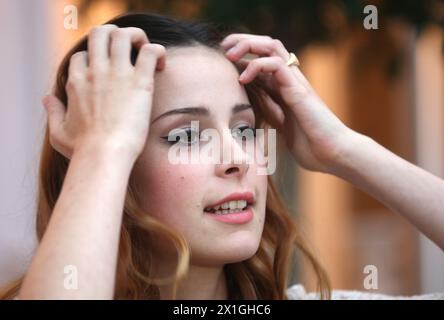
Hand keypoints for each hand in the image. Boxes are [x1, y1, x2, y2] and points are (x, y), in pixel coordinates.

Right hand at [42, 25, 165, 159]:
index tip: (107, 72)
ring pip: (123, 35)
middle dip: (112, 36)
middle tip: (126, 50)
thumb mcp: (59, 133)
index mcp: (76, 82)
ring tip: (143, 51)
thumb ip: (53, 112)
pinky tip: (161, 64)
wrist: (104, 155)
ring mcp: (117, 74)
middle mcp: (95, 72)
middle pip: (99, 33)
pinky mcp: (140, 81)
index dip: (94, 60)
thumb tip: (46, 98)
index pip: (82, 56)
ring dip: (135, 37)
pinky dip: (157, 51)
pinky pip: (150, 51)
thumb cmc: (83, 151)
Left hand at [220, 33, 357, 172]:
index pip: (261, 59)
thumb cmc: (311, 145)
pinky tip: (243, 78)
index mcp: (284, 88)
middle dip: (241, 42)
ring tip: (229, 56)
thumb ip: (269, 109)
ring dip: (247, 45)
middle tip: (222, 48)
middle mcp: (289, 80)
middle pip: (266, 45)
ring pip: (271, 46)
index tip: (220, 61)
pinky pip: (276, 64)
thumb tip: (251, 100)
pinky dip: (256, 65)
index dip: (241, 55)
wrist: (333, 155)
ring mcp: (295, 82)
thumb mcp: (281, 124)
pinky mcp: (298, 89)